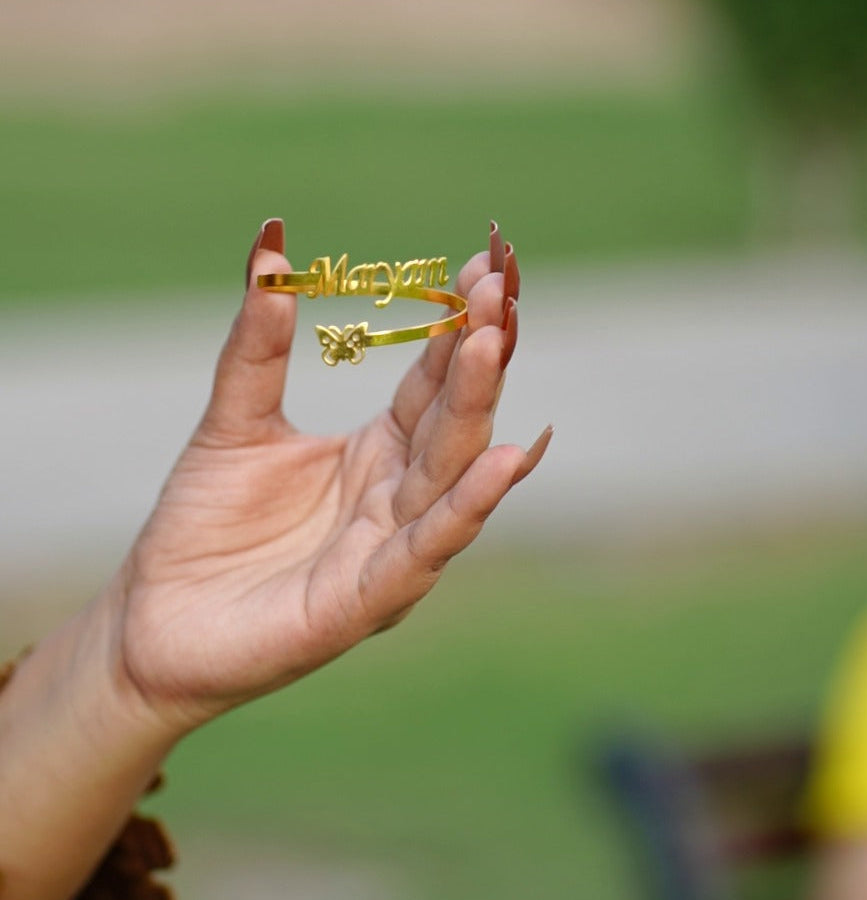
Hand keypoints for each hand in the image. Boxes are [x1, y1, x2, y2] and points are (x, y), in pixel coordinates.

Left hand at [112, 219, 550, 732]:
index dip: (456, 327)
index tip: (483, 263)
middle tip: (496, 287)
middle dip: (479, 355)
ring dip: (477, 412)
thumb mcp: (233, 423)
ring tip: (494, 344)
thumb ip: (258, 346)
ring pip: (449, 477)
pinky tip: (500, 461)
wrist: (155, 624)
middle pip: (454, 421)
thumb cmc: (202, 529)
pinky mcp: (366, 602)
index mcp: (377, 454)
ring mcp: (390, 550)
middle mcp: (398, 498)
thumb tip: (271, 244)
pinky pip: (423, 552)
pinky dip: (463, 509)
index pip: (432, 384)